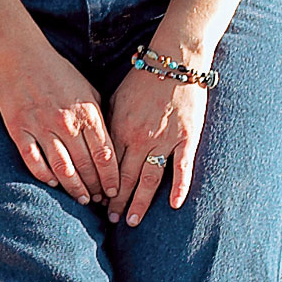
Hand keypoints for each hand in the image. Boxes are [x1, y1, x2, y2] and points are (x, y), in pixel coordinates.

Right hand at [0, 34, 116, 202]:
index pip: (105, 155)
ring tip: (82, 198)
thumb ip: (100, 116)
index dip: (111, 178)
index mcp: (88, 113)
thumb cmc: (58, 72)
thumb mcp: (88, 89)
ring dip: (74, 188)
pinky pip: (34, 161)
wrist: (22, 56)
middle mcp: (67, 123)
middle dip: (96, 188)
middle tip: (100, 200)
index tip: (114, 191)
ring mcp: (42, 128)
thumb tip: (111, 143)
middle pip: (86, 166)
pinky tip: (53, 183)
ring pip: (62, 169)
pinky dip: (44, 176)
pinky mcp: (19, 130)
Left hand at [107, 63, 209, 226]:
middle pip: (125, 177)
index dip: (101, 185)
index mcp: (119, 128)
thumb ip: (108, 123)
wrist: (174, 61)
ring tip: (131, 221)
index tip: (95, 201)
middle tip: (109, 220)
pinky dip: (178, 188)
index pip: (106, 165)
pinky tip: (174, 205)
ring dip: (139, 202)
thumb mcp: (116, 98)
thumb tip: (96, 145)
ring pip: (149, 179)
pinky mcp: (186, 138)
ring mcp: (164, 140)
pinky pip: (182, 168)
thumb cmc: (142, 78)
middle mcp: (139, 138)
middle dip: (115, 201)